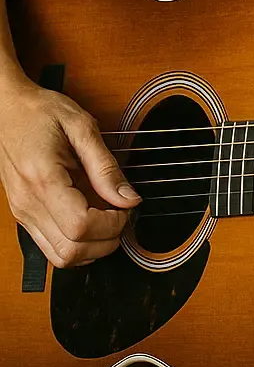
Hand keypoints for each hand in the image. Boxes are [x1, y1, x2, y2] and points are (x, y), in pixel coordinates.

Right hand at [0, 75, 139, 267]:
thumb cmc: (40, 112)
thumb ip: (106, 166)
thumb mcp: (82, 127)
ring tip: (108, 218)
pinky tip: (90, 219)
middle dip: (105, 241)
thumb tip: (129, 198)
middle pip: (70, 252)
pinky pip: (51, 246)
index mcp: (43, 179)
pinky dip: (76, 242)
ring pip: (60, 257)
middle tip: (121, 215)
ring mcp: (23, 213)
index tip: (127, 208)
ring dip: (91, 248)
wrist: (7, 109)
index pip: (80, 227)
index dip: (111, 224)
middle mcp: (28, 203)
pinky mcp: (24, 215)